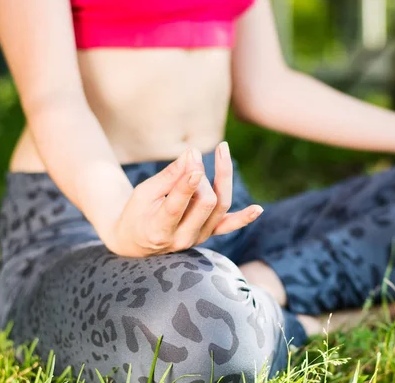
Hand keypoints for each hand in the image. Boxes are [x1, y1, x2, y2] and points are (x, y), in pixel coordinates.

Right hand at [108, 142, 262, 256]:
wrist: (137, 242)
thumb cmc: (136, 213)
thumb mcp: (143, 193)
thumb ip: (168, 176)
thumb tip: (192, 154)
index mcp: (158, 229)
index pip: (176, 205)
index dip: (186, 183)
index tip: (194, 160)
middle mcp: (181, 238)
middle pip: (205, 203)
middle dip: (201, 175)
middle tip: (192, 157)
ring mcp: (198, 238)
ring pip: (220, 207)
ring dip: (223, 177)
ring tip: (222, 151)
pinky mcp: (207, 234)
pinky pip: (228, 226)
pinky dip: (244, 218)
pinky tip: (258, 209)